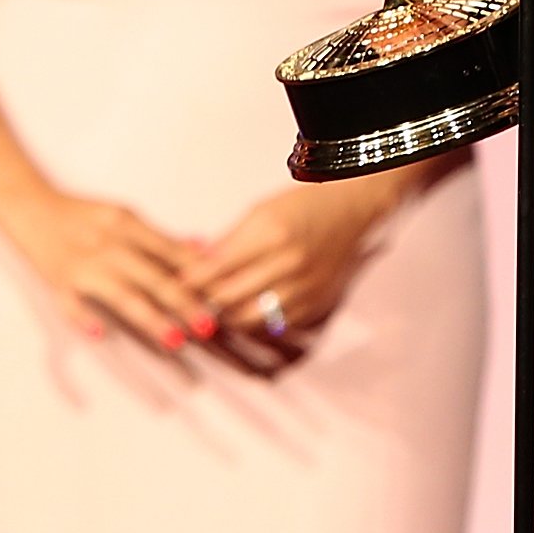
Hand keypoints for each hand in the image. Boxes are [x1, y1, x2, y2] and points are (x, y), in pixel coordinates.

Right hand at [0, 187, 212, 351]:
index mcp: (126, 224)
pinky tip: (102, 335)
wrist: (29, 204)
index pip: (169, 251)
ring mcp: (82, 265)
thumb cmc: (82, 214)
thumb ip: (159, 236)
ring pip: (122, 295)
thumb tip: (203, 249)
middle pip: (153, 276)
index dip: (197, 274)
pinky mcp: (57, 281)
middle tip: (209, 326)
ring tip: (176, 340)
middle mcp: (108, 244)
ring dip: (151, 318)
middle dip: (184, 303)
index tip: (222, 293)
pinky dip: (84, 319)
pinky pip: (72, 304)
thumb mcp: (123, 215)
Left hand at [178, 171, 426, 348]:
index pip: (216, 269)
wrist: (357, 211)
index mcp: (272, 234)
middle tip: (188, 301)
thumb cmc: (304, 206)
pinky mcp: (316, 305)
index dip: (191, 280)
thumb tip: (192, 265)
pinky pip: (274, 326)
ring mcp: (305, 288)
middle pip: (228, 299)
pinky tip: (246, 311)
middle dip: (204, 301)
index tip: (176, 282)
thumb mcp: (261, 211)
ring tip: (215, 308)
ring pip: (248, 319)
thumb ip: (228, 242)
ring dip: (227, 317)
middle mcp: (289, 264)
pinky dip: (256, 322)